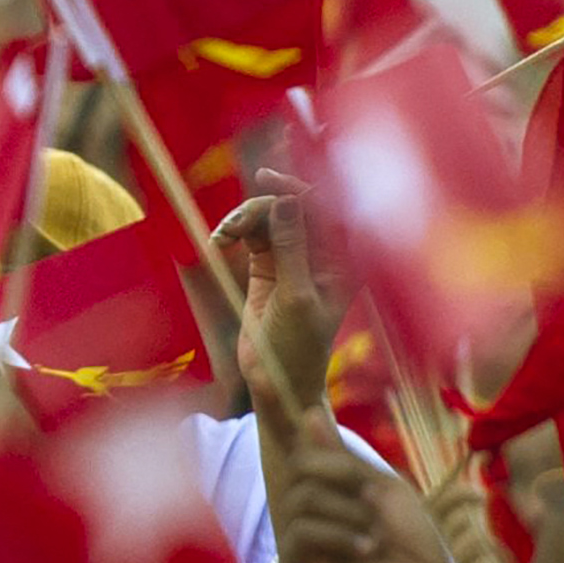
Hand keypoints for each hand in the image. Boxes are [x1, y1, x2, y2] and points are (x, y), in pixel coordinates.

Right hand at [214, 169, 347, 419]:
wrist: (279, 384)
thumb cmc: (299, 349)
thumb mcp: (296, 297)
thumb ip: (293, 247)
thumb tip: (287, 199)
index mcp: (344, 258)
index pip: (326, 206)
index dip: (299, 186)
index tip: (266, 178)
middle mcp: (322, 252)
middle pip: (294, 205)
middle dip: (263, 205)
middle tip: (233, 223)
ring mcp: (295, 257)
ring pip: (269, 216)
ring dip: (244, 219)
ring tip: (222, 238)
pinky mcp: (268, 266)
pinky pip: (252, 233)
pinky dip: (235, 232)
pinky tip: (219, 243)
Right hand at [273, 414, 450, 562]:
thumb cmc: (410, 539)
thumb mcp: (382, 486)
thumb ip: (341, 457)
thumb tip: (307, 414)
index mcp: (329, 478)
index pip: (292, 435)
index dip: (273, 400)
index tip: (255, 358)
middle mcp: (307, 499)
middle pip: (302, 462)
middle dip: (343, 475)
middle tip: (375, 501)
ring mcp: (298, 529)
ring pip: (303, 495)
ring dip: (348, 512)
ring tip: (373, 537)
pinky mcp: (296, 560)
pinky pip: (302, 528)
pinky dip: (339, 536)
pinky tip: (363, 551)